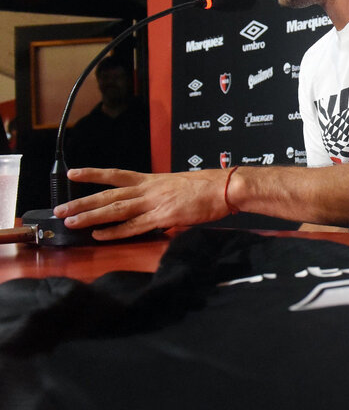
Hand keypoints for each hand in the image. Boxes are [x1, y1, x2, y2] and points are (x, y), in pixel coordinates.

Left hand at [54, 168, 230, 239]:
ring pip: (116, 210)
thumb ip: (161, 200)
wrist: (226, 187)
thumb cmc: (208, 187)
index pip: (116, 175)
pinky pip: (134, 226)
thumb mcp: (178, 187)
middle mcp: (149, 189)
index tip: (73, 174)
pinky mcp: (164, 217)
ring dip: (91, 216)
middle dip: (82, 202)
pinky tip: (99, 235)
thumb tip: (154, 214)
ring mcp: (155, 203)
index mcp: (152, 180)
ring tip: (71, 222)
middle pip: (109, 195)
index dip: (93, 174)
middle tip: (61, 210)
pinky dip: (115, 232)